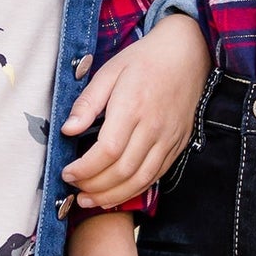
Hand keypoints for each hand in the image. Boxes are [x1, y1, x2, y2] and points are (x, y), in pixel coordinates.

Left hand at [61, 13, 210, 209]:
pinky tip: (117, 193)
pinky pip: (157, 175)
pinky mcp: (178, 144)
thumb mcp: (109, 71)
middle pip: (122, 171)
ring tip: (91, 202)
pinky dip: (135, 189)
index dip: (84, 169)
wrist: (187, 53)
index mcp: (132, 107)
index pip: (106, 151)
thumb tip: (68, 130)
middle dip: (94, 188)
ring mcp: (169, 138)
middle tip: (75, 191)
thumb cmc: (144, 59)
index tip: (67, 173)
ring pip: (141, 179)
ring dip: (113, 196)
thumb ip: (88, 103)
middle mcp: (153, 127)